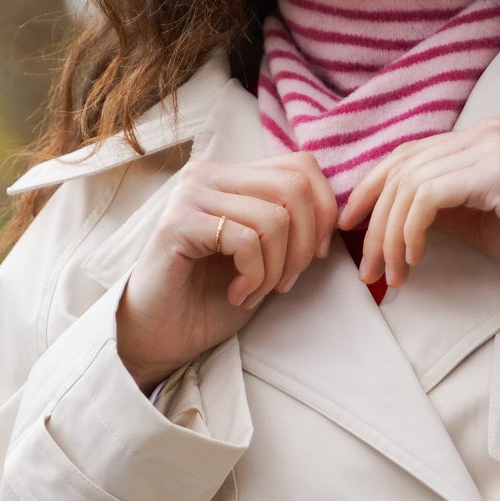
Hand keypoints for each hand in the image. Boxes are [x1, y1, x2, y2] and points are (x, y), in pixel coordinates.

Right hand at [116, 153, 337, 388]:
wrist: (161, 335)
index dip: (324, 212)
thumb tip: (338, 216)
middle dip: (306, 245)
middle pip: (295, 187)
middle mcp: (209, 174)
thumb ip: (292, 224)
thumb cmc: (212, 296)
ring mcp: (190, 194)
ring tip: (254, 293)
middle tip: (285, 283)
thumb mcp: (265, 254)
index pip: (302, 166)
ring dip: (276, 269)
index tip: (317, 256)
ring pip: (274, 218)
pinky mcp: (177, 223)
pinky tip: (237, 295)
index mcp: (232, 175)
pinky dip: (254, 276)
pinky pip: (246, 240)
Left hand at [337, 118, 499, 297]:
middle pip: (401, 169)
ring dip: (390, 237)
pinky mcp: (497, 171)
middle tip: (368, 271)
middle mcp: (484, 133)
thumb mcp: (477, 223)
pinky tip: (416, 260)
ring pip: (409, 185)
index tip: (348, 230)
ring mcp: (492, 147)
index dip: (369, 191)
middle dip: (373, 223)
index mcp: (479, 139)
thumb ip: (436, 210)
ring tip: (392, 276)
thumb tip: (382, 218)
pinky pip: (429, 197)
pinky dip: (411, 231)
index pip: (405, 156)